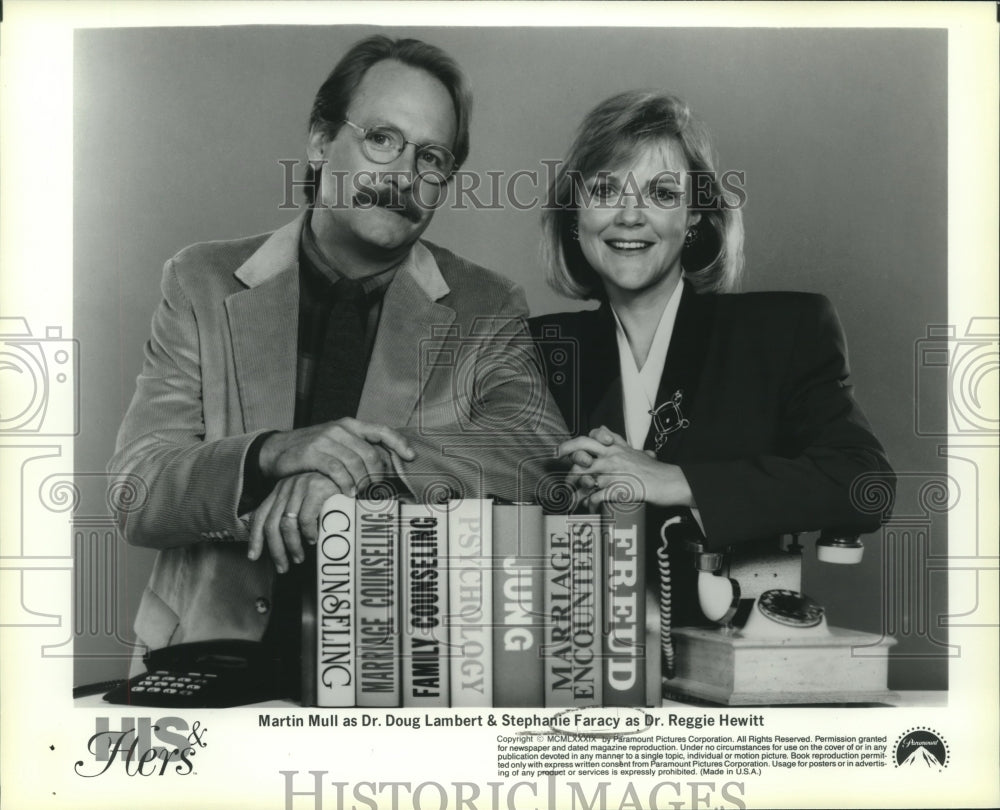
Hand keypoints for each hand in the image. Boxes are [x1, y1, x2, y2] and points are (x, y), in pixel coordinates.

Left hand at [248, 473, 338, 572]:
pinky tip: (313, 540)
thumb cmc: (329, 495)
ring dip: (292, 546)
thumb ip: (291, 515)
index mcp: (280, 490)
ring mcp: (301, 486)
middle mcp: (286, 486)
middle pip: (271, 524)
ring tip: (298, 557)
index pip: (260, 515)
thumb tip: (277, 542)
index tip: (253, 557)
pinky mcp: (317, 489)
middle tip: (283, 566)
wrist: (350, 476)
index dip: (255, 538)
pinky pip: (305, 519)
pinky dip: (307, 534)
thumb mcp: (304, 503)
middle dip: (275, 550)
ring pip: (287, 524)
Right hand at [258, 418, 414, 495]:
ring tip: (363, 495)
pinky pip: (336, 470)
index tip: (411, 457)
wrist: (277, 450)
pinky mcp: (312, 452)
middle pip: (370, 452)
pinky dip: (345, 483)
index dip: (398, 443)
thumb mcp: (336, 444)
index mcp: (350, 425)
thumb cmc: (312, 450)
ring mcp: (326, 439)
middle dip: (378, 474)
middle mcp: (340, 429)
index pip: (381, 431)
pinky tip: (348, 493)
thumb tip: (384, 466)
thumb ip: (357, 449)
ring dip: (362, 482)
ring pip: (355, 462)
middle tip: (378, 490)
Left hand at [557, 426, 694, 510]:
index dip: (577, 441)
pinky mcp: (617, 489)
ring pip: (584, 476)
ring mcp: (614, 472)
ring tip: (572, 500)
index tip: (563, 449)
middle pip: (582, 450)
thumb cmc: (656, 471)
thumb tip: (607, 431)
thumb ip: (620, 444)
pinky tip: (591, 509)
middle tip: (558, 468)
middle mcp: (613, 456)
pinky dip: (590, 504)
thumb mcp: (638, 452)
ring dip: (575, 490)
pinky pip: (596, 497)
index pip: (593, 435)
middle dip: (566, 457)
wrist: (671, 483)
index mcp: (617, 447)